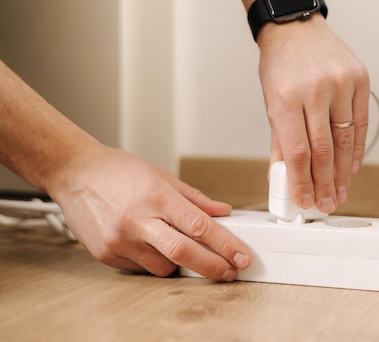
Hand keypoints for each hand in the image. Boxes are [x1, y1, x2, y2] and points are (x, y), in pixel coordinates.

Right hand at [50, 145, 249, 279]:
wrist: (74, 173)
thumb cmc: (117, 171)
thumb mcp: (161, 175)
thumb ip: (194, 198)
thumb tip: (222, 212)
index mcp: (156, 196)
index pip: (199, 226)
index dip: (225, 244)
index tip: (241, 255)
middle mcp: (137, 220)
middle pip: (183, 252)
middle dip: (213, 266)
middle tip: (231, 270)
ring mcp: (120, 240)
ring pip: (164, 266)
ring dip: (182, 264)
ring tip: (185, 250)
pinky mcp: (107, 255)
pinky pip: (142, 268)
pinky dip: (157, 262)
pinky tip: (155, 247)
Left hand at [258, 14, 369, 212]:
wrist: (295, 27)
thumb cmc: (280, 65)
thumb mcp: (271, 101)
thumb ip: (281, 140)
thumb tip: (287, 176)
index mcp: (285, 98)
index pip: (297, 152)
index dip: (302, 182)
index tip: (306, 200)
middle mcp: (314, 90)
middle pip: (324, 150)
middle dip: (326, 183)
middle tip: (327, 203)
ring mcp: (340, 83)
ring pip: (345, 140)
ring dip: (343, 172)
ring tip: (341, 191)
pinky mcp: (359, 79)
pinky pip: (360, 122)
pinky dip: (356, 148)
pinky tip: (352, 166)